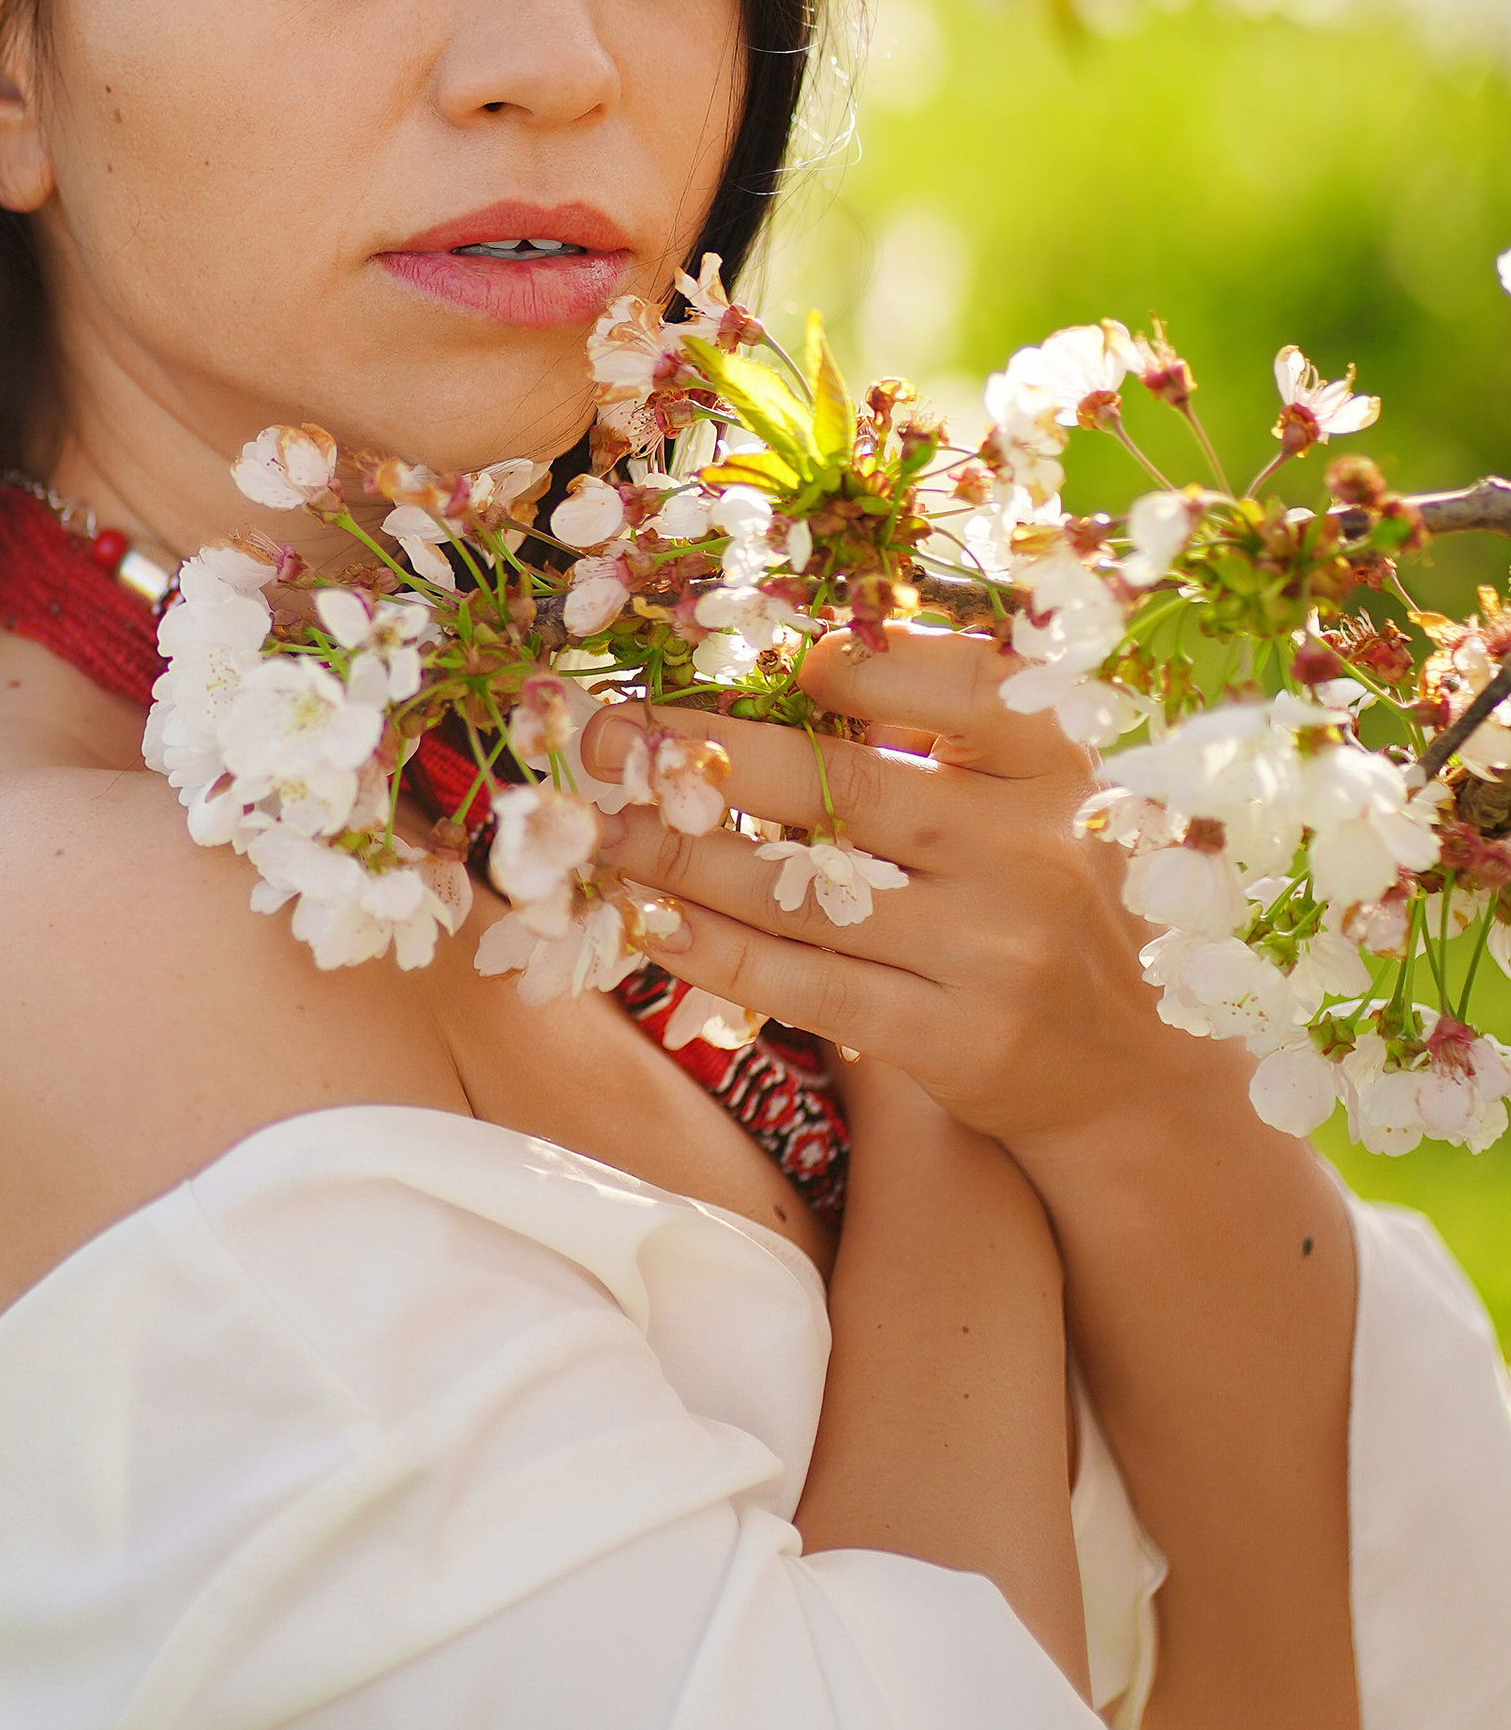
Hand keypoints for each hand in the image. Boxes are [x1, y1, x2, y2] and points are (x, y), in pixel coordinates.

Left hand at [591, 627, 1173, 1157]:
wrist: (1127, 1068)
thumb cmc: (1047, 900)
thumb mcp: (1033, 799)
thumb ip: (938, 734)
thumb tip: (788, 663)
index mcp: (1058, 766)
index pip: (958, 685)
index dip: (860, 663)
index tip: (775, 661)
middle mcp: (1034, 850)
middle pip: (844, 787)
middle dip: (707, 756)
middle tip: (609, 734)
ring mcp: (994, 951)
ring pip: (805, 892)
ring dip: (681, 856)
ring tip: (602, 829)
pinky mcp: (953, 1039)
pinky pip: (806, 985)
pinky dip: (717, 949)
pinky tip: (652, 920)